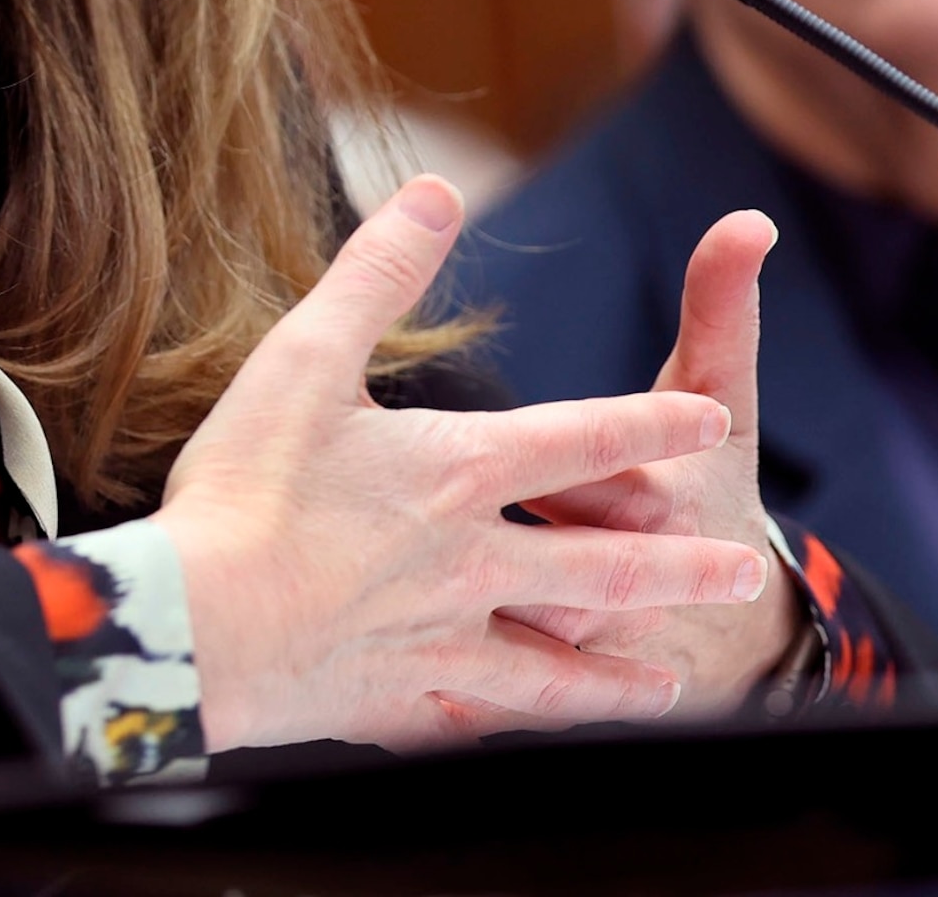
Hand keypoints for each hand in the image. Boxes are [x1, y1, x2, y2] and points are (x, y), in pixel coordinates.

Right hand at [154, 176, 773, 753]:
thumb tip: (434, 191)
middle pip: (604, 566)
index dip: (652, 424)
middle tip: (745, 575)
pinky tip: (544, 745)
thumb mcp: (305, 356)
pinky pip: (483, 722)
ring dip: (621, 679)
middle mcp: (472, 560)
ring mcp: (443, 640)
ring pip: (559, 666)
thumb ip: (376, 272)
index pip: (582, 437)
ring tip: (669, 685)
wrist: (192, 627)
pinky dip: (524, 735)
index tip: (707, 422)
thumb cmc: (243, 486)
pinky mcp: (401, 702)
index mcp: (458, 470)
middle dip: (682, 569)